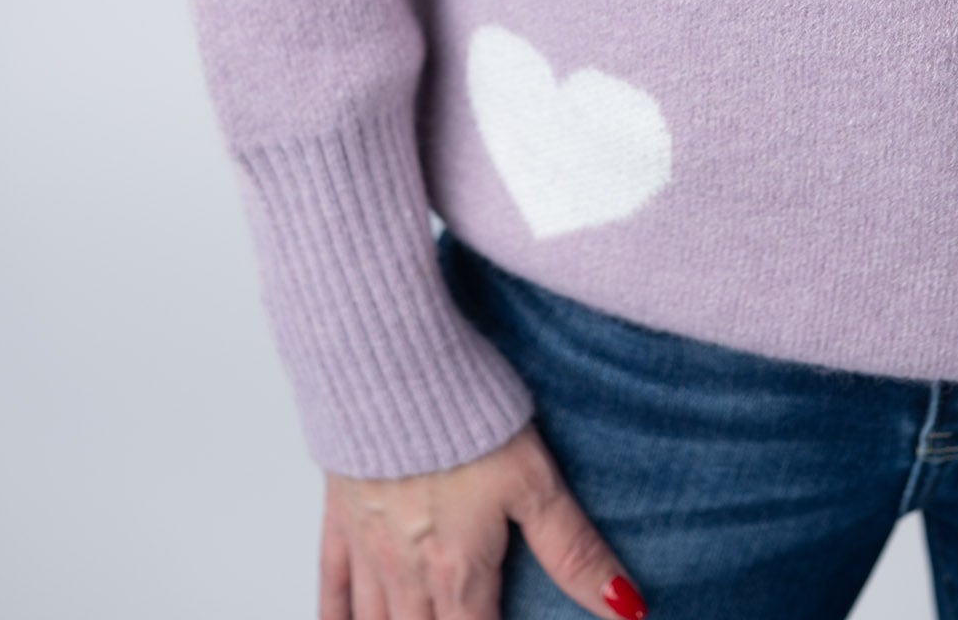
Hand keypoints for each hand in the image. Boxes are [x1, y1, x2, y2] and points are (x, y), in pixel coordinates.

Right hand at [318, 419, 647, 619]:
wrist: (390, 363)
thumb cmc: (465, 413)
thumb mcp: (534, 481)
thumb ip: (574, 551)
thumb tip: (626, 608)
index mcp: (458, 573)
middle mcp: (407, 574)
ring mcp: (367, 547)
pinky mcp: (339, 514)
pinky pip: (330, 586)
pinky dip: (335, 615)